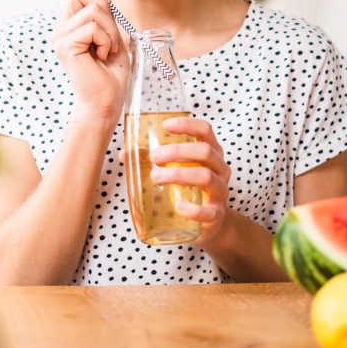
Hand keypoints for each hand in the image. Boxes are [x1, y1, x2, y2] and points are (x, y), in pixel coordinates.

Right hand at [52, 0, 129, 128]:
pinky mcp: (66, 47)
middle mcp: (61, 28)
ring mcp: (61, 37)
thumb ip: (104, 13)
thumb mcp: (111, 33)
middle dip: (106, 8)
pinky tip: (103, 56)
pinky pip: (93, 28)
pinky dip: (107, 40)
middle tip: (112, 34)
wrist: (107, 99)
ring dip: (111, 29)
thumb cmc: (111, 71)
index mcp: (70, 24)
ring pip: (92, 9)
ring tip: (109, 48)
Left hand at [144, 116, 231, 246]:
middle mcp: (220, 168)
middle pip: (205, 151)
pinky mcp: (217, 214)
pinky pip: (209, 211)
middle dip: (178, 151)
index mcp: (211, 152)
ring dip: (179, 174)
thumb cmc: (190, 189)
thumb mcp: (177, 170)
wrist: (209, 222)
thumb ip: (155, 161)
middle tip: (154, 157)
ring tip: (156, 177)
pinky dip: (193, 209)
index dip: (188, 125)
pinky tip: (178, 206)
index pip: (205, 130)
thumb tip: (125, 154)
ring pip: (206, 177)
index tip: (166, 125)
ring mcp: (221, 191)